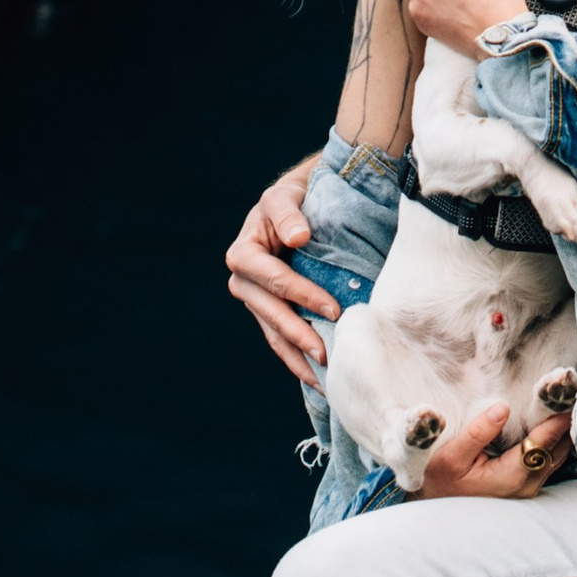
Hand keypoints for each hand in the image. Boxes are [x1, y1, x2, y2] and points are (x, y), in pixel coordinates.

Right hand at [226, 154, 335, 377]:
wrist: (291, 209)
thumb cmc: (290, 200)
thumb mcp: (284, 197)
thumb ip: (288, 214)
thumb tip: (298, 237)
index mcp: (244, 253)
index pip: (274, 279)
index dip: (302, 295)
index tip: (334, 310)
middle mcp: (243, 281)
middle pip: (272, 314)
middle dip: (300, 335)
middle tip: (328, 354)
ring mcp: (255, 301)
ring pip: (274, 334)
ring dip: (297, 358)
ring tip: (323, 379)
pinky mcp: (267, 313)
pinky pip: (279, 340)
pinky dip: (296, 359)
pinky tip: (316, 378)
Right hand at [417, 399, 572, 497]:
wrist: (439, 516)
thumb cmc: (440, 483)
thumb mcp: (451, 457)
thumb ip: (478, 432)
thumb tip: (503, 407)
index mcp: (510, 476)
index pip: (543, 442)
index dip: (558, 418)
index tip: (568, 394)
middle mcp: (526, 485)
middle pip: (558, 448)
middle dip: (565, 420)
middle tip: (571, 390)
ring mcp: (529, 489)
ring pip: (558, 456)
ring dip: (563, 431)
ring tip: (566, 401)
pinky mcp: (527, 487)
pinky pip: (550, 461)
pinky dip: (555, 441)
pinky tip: (553, 422)